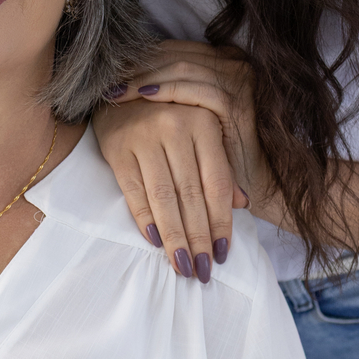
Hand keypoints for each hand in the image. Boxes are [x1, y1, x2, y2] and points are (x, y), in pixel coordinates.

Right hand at [94, 41, 266, 277]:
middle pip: (192, 196)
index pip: (216, 184)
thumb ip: (220, 166)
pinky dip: (145, 219)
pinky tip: (155, 242)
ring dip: (175, 238)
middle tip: (203, 272)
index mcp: (204, 122)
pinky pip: (133, 192)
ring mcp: (144, 137)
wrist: (116, 86)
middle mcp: (175, 127)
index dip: (221, 222)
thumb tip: (242, 204)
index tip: (223, 254)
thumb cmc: (166, 113)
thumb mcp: (200, 131)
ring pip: (164, 198)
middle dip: (199, 239)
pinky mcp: (117, 148)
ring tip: (183, 266)